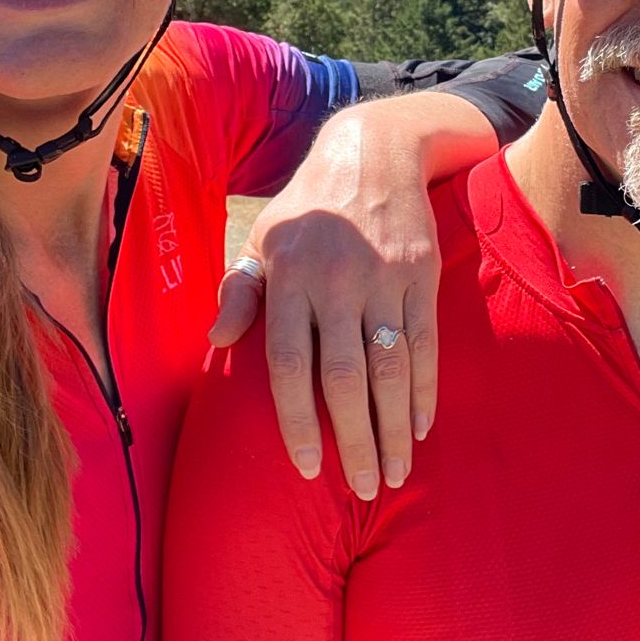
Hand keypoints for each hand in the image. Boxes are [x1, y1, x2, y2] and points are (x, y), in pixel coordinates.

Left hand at [209, 109, 438, 500]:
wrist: (372, 152)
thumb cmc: (308, 208)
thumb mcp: (263, 239)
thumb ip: (239, 292)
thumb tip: (215, 339)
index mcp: (289, 278)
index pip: (288, 364)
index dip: (297, 420)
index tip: (307, 467)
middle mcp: (336, 282)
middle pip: (344, 377)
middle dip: (356, 440)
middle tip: (364, 488)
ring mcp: (382, 279)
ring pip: (390, 368)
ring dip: (396, 426)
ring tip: (396, 472)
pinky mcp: (420, 275)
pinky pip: (425, 343)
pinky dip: (425, 389)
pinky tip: (422, 424)